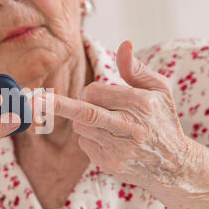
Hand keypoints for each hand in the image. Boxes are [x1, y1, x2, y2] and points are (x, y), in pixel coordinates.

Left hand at [47, 41, 189, 190]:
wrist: (173, 165)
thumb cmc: (162, 120)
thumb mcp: (159, 90)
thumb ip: (136, 68)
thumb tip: (124, 44)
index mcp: (141, 105)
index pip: (96, 92)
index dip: (88, 91)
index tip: (92, 94)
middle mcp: (130, 128)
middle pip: (84, 113)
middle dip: (56, 105)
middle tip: (35, 99)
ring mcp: (119, 149)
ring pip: (81, 128)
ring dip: (82, 121)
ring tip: (104, 122)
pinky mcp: (110, 164)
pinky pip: (85, 144)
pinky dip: (89, 138)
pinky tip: (108, 139)